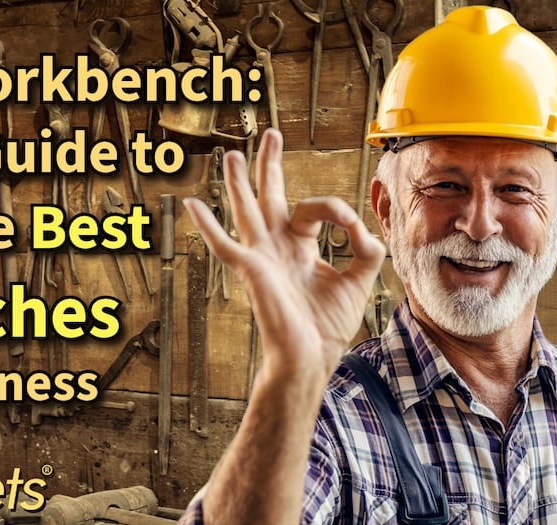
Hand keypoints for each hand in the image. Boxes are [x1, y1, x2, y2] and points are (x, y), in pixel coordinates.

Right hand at [184, 129, 386, 378]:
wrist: (311, 357)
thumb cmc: (328, 327)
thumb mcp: (359, 279)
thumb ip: (365, 248)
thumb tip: (360, 226)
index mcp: (299, 249)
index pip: (313, 210)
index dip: (335, 209)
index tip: (352, 224)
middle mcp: (277, 248)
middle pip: (270, 197)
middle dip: (270, 165)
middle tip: (271, 135)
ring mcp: (261, 257)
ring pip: (246, 211)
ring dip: (239, 182)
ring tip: (232, 155)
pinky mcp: (251, 270)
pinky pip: (225, 245)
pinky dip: (207, 226)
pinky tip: (192, 205)